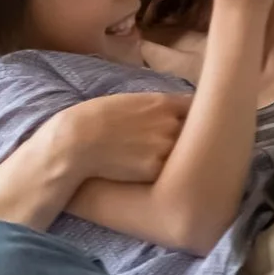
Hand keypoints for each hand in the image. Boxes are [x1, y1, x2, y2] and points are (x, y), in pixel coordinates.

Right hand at [42, 92, 187, 183]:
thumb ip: (158, 106)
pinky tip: (145, 169)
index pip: (198, 108)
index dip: (198, 117)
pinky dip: (165, 173)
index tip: (195, 124)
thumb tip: (179, 111)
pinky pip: (170, 172)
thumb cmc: (97, 119)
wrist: (75, 142)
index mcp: (164, 103)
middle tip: (182, 145)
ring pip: (186, 154)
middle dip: (190, 138)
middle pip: (197, 132)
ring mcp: (165, 146)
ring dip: (180, 157)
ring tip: (154, 158)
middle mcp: (170, 123)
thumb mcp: (131, 101)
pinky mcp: (156, 168)